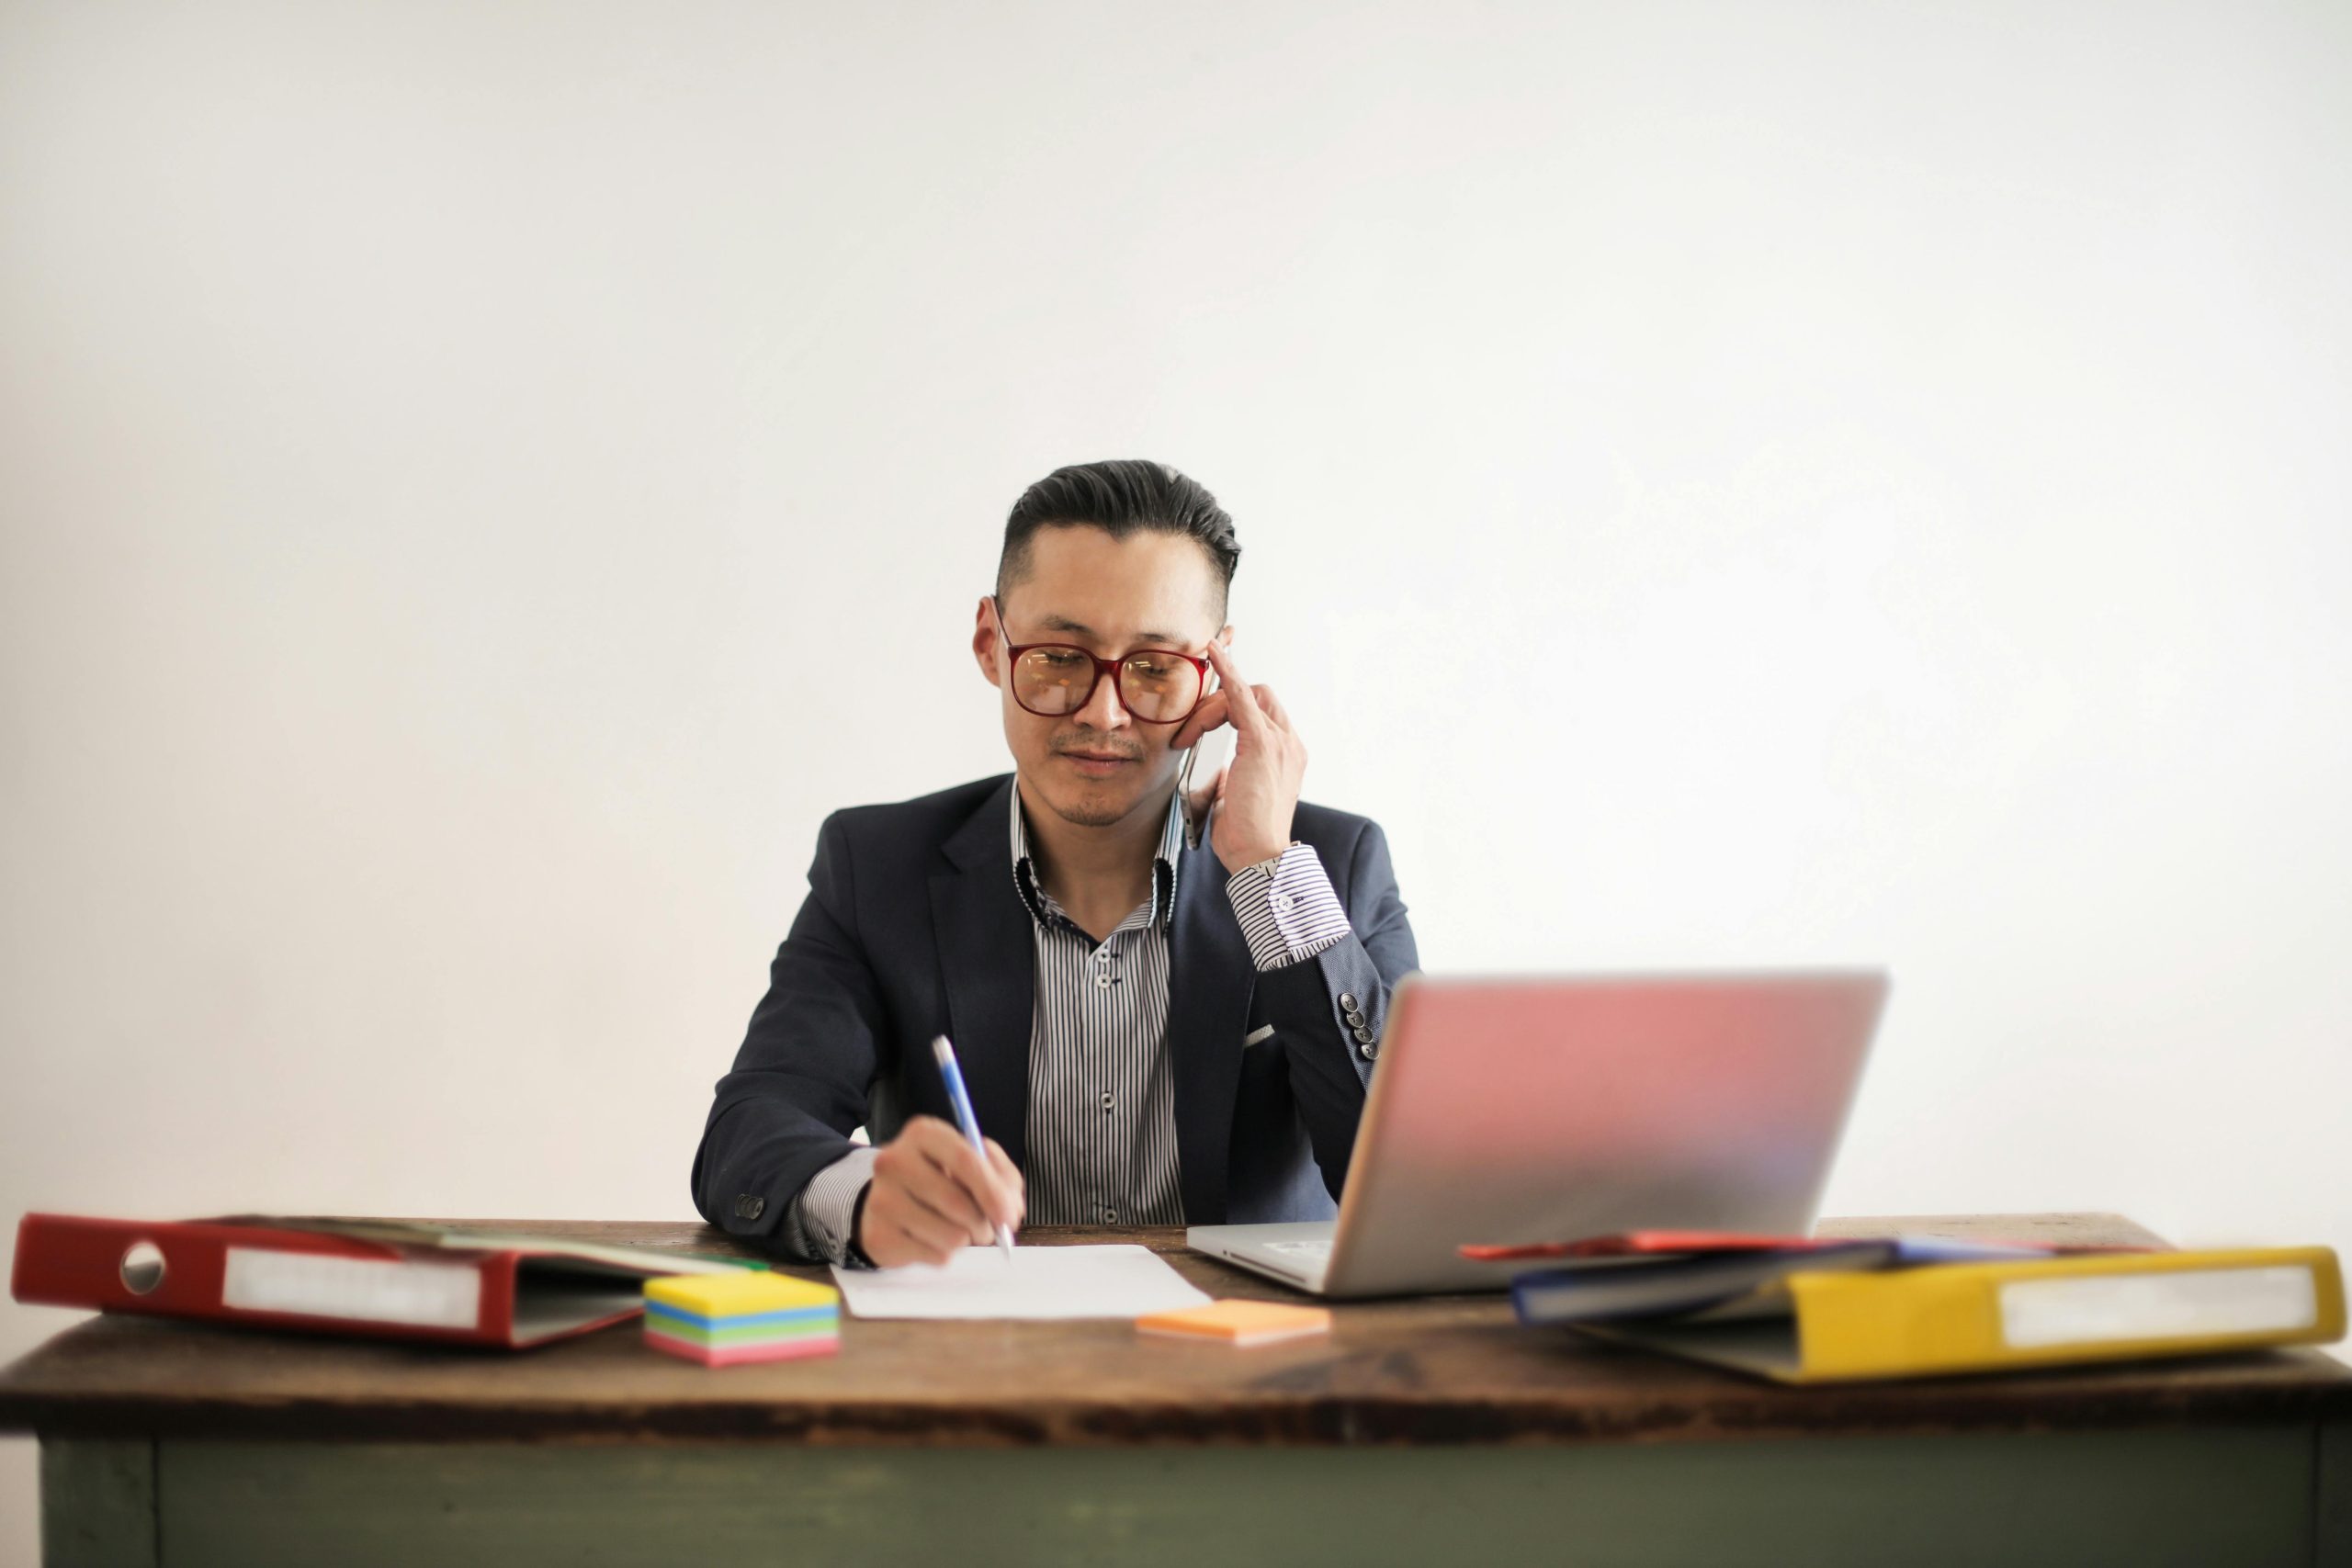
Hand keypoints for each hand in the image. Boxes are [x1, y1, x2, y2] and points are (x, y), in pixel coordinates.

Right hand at [856, 1116, 1024, 1267]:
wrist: (890, 1203)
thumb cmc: (941, 1179)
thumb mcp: (973, 1164)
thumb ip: (1001, 1176)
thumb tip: (1009, 1211)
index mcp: (923, 1133)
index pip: (964, 1159)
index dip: (992, 1191)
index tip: (1009, 1216)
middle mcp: (894, 1161)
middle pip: (957, 1202)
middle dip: (983, 1223)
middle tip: (987, 1229)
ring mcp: (882, 1199)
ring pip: (951, 1235)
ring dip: (966, 1240)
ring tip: (958, 1231)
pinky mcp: (879, 1236)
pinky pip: (935, 1256)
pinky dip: (945, 1253)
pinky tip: (932, 1239)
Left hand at [1173, 640, 1306, 873]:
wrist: (1260, 856)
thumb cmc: (1247, 837)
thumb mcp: (1237, 800)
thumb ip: (1233, 779)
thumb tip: (1220, 773)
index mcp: (1286, 757)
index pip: (1263, 711)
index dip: (1236, 699)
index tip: (1213, 694)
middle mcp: (1289, 744)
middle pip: (1257, 696)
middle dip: (1219, 705)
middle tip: (1190, 732)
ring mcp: (1280, 742)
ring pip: (1245, 696)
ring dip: (1212, 707)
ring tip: (1188, 733)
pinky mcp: (1262, 744)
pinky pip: (1242, 695)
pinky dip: (1227, 671)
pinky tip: (1213, 652)